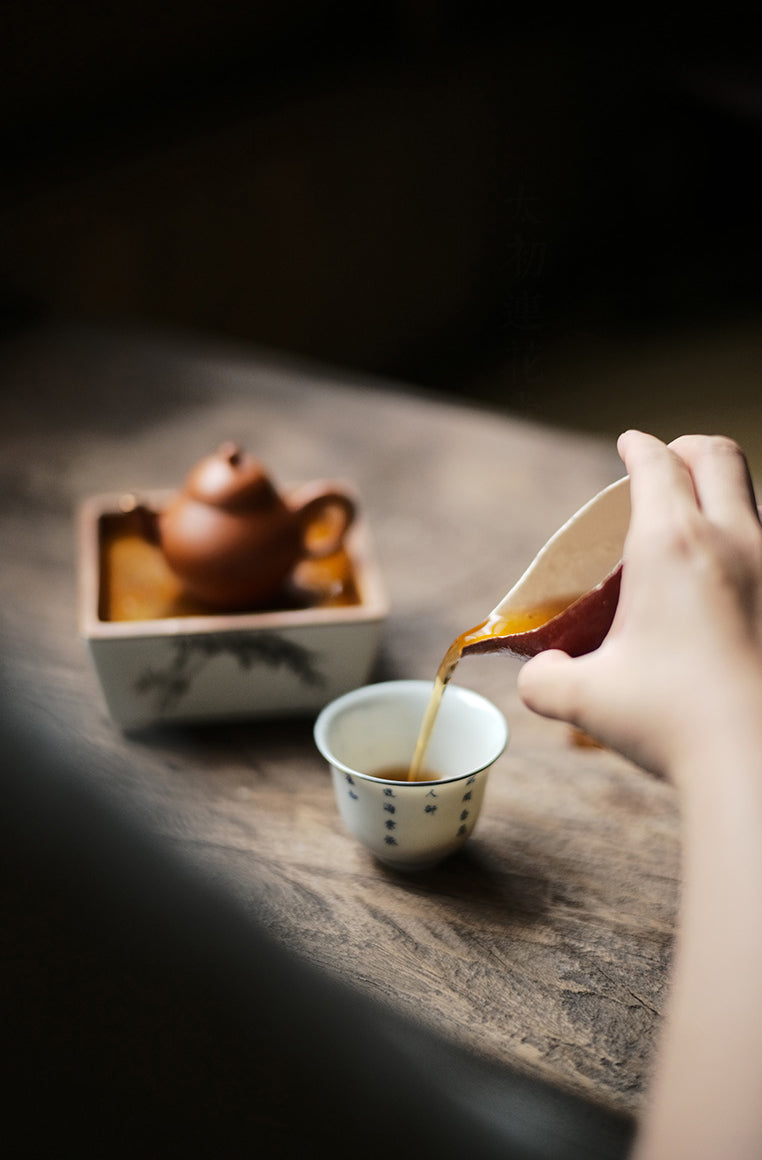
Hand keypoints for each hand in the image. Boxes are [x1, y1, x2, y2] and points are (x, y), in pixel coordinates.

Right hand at [517, 431, 761, 780]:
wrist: (757, 764)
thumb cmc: (672, 723)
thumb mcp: (583, 700)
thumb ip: (543, 679)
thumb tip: (538, 671)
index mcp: (671, 544)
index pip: (654, 464)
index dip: (636, 447)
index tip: (627, 444)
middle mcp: (730, 540)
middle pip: (717, 455)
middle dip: (687, 448)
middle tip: (666, 463)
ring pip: (752, 497)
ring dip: (721, 494)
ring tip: (695, 526)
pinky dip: (744, 541)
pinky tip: (727, 581)